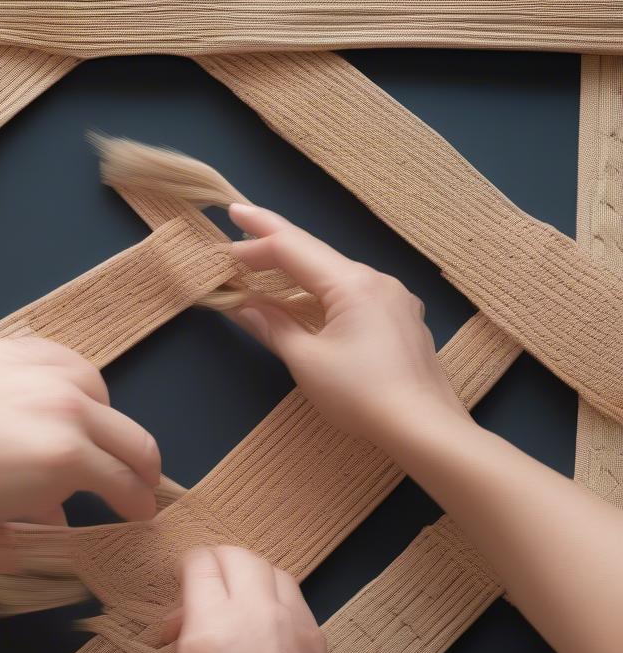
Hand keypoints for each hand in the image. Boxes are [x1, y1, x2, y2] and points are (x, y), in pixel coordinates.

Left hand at [0, 337, 159, 572]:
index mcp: (60, 461)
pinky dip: (74, 382)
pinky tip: (59, 397)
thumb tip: (62, 523)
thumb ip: (40, 542)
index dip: (137, 505)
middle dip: (142, 468)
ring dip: (106, 423)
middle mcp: (59, 407)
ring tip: (91, 441)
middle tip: (138, 485)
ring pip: (101, 391)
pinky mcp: (2, 348)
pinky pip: (61, 359)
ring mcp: (32, 370)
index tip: (138, 515)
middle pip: (130, 436)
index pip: (124, 483)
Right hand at [162, 546, 347, 652]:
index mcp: (211, 630)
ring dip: (250, 577)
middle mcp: (256, 616)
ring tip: (237, 609)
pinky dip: (275, 601)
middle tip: (203, 593)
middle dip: (216, 563)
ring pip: (273, 571)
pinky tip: (264, 633)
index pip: (201, 564)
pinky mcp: (319, 645)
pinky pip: (296, 601)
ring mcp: (295, 627)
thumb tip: (183, 643)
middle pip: (239, 556)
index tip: (179, 588)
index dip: (185, 568)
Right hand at [229, 204, 468, 447]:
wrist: (424, 427)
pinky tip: (310, 303)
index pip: (294, 248)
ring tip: (266, 268)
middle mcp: (377, 281)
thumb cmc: (361, 395)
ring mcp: (395, 299)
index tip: (228, 228)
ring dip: (299, 271)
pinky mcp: (402, 321)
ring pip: (336, 275)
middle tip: (240, 225)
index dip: (257, 239)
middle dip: (275, 243)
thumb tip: (242, 306)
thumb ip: (272, 327)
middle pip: (316, 254)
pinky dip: (324, 293)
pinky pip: (355, 295)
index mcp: (353, 283)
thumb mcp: (307, 361)